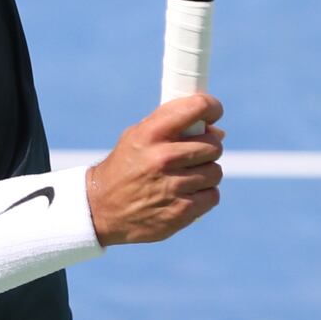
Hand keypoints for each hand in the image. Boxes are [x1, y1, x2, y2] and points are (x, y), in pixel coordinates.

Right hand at [84, 95, 225, 245]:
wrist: (102, 208)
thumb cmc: (126, 166)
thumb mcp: (138, 135)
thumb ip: (172, 127)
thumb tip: (218, 132)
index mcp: (152, 133)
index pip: (196, 108)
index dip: (212, 107)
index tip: (213, 112)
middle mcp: (163, 158)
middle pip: (213, 145)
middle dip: (210, 147)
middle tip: (197, 152)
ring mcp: (173, 187)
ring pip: (215, 172)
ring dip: (207, 173)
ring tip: (189, 175)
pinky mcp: (180, 212)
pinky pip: (212, 196)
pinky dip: (205, 195)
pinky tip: (188, 193)